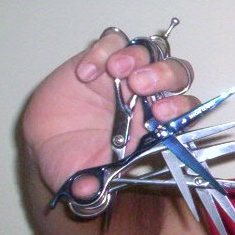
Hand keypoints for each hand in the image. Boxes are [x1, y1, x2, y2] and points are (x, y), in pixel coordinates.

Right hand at [21, 28, 198, 196]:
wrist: (48, 144)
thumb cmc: (79, 161)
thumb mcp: (84, 177)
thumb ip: (90, 186)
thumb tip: (87, 192)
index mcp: (158, 124)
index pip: (186, 109)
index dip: (180, 108)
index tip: (162, 113)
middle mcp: (150, 96)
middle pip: (178, 73)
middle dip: (165, 75)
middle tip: (140, 84)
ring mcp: (127, 73)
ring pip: (151, 51)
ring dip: (137, 57)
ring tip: (116, 71)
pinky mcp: (102, 57)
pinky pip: (114, 41)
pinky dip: (103, 50)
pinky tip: (86, 73)